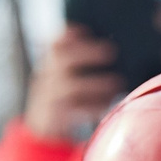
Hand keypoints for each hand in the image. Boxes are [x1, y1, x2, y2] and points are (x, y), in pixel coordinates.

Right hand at [23, 27, 121, 141]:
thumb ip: (75, 65)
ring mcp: (48, 97)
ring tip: (118, 83)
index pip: (54, 44)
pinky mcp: (55, 116)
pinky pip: (74, 110)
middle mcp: (46, 78)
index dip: (67, 35)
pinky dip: (93, 107)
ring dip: (97, 84)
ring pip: (70, 86)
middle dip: (87, 53)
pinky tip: (107, 105)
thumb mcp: (61, 79)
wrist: (42, 130)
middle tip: (111, 51)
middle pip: (61, 60)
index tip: (86, 30)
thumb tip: (109, 50)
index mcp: (49, 66)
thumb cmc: (61, 99)